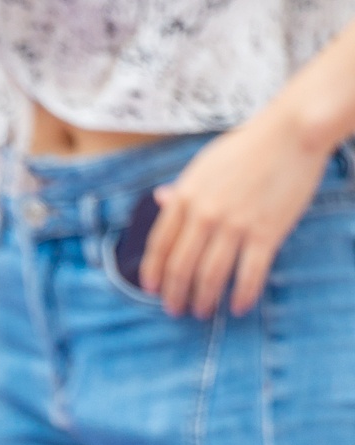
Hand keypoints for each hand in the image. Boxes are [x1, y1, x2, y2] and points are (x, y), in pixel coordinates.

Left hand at [139, 106, 330, 318]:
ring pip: (210, 277)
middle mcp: (205, 214)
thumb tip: (159, 199)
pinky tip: (239, 307)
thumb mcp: (206, 163)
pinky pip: (248, 275)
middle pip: (181, 267)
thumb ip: (183, 188)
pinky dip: (242, 296)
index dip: (153, 272)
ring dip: (204, 301)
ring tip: (202, 312)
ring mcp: (234, 225)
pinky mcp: (265, 233)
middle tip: (176, 310)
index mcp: (187, 196)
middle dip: (175, 294)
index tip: (152, 290)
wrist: (292, 132)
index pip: (159, 244)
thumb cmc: (248, 146)